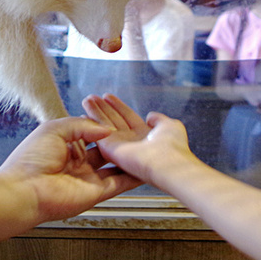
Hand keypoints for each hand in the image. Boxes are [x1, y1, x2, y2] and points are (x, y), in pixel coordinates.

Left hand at [0, 116, 140, 222]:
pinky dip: (132, 177)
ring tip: (147, 149)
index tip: (120, 118)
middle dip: (119, 142)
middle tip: (137, 132)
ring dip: (128, 159)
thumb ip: (84, 125)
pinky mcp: (96, 193)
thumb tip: (106, 129)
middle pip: (105, 151)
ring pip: (115, 167)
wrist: (24, 190)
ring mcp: (88, 178)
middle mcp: (78, 163)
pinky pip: (118, 183)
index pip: (91, 134)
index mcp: (66, 146)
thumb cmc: (31, 159)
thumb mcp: (56, 129)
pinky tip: (144, 168)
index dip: (105, 127)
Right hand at [82, 94, 198, 186]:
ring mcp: (120, 146)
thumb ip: (159, 119)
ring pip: (105, 125)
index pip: (128, 117)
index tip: (108, 96)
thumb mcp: (170, 126)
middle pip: (114, 120)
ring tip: (88, 99)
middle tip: (93, 97)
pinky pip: (99, 132)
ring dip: (95, 111)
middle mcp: (131, 141)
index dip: (118, 106)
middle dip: (104, 108)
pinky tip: (87, 109)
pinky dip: (93, 119)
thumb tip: (150, 116)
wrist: (168, 163)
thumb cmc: (173, 146)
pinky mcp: (111, 151)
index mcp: (145, 136)